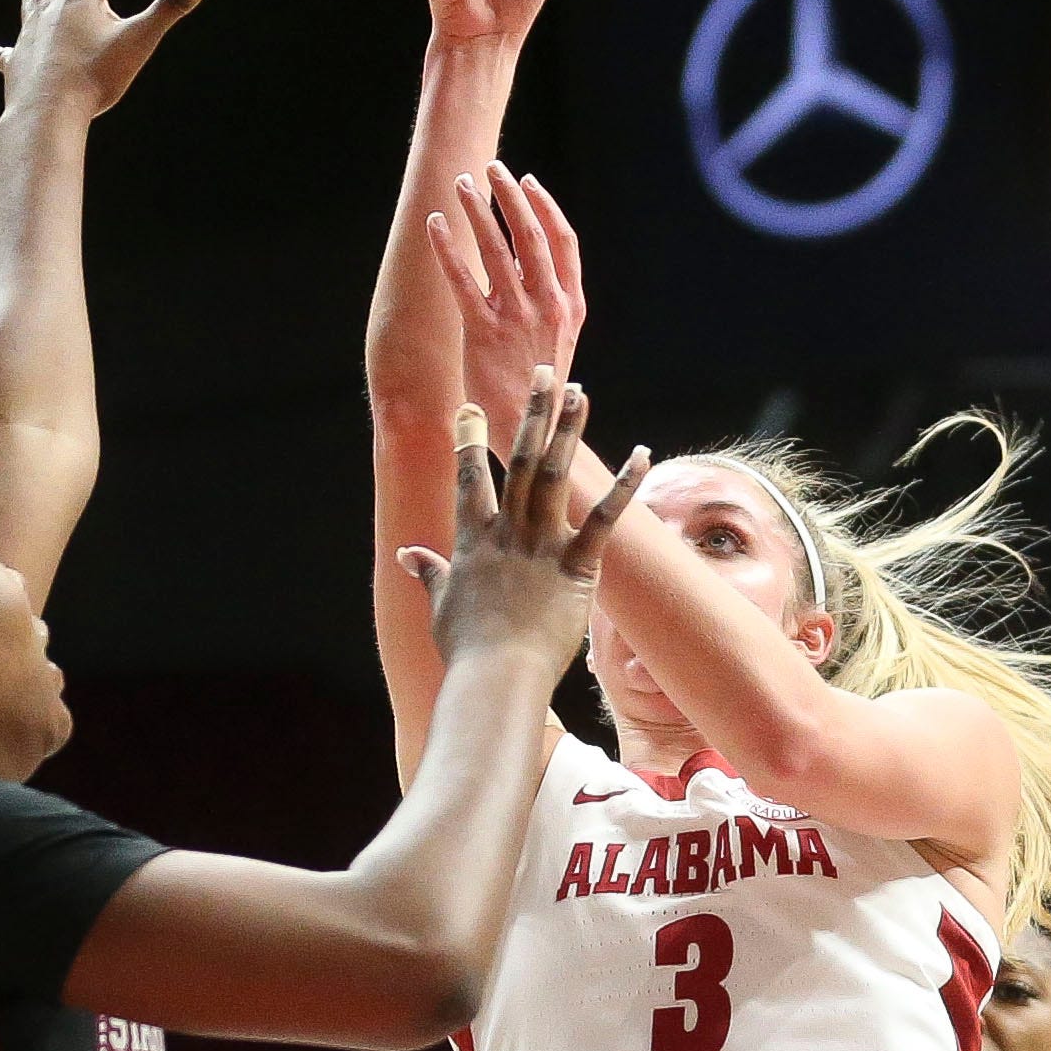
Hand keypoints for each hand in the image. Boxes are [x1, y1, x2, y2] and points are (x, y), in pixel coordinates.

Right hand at [398, 368, 646, 663]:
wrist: (496, 676)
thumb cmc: (466, 649)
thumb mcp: (440, 606)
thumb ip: (429, 573)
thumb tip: (407, 555)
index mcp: (473, 541)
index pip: (470, 479)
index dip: (469, 440)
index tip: (472, 406)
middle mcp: (507, 533)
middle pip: (519, 460)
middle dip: (532, 414)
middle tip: (543, 374)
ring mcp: (541, 546)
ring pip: (554, 475)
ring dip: (568, 431)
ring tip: (578, 392)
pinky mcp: (576, 566)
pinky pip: (604, 519)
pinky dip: (625, 486)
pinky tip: (643, 455)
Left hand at [428, 162, 586, 409]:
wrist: (530, 431)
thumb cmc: (541, 390)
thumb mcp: (560, 342)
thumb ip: (552, 304)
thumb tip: (533, 268)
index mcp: (571, 305)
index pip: (563, 242)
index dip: (545, 207)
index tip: (528, 184)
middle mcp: (547, 304)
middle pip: (529, 235)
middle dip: (509, 196)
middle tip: (492, 168)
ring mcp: (516, 316)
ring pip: (496, 248)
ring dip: (477, 210)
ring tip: (461, 184)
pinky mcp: (484, 330)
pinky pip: (462, 278)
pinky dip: (447, 247)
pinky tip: (435, 225)